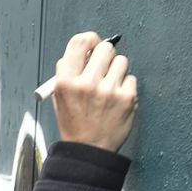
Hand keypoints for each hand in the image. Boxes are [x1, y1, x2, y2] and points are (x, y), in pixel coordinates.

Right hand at [51, 32, 137, 152]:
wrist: (89, 150)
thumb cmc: (75, 123)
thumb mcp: (60, 96)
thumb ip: (70, 71)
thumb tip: (88, 49)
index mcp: (66, 81)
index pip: (80, 42)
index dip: (90, 39)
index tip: (94, 45)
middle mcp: (87, 83)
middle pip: (105, 47)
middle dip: (106, 56)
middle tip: (104, 68)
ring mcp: (108, 91)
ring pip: (121, 60)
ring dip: (117, 70)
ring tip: (110, 86)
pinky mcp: (126, 98)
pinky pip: (131, 78)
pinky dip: (126, 86)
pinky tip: (117, 99)